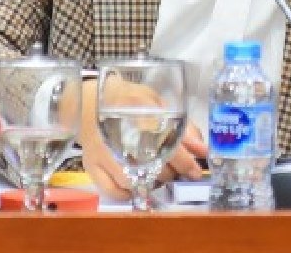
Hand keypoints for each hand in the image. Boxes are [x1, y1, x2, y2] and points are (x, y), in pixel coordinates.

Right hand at [78, 78, 205, 199]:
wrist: (89, 98)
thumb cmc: (126, 99)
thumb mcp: (157, 103)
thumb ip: (181, 126)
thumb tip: (201, 149)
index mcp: (140, 116)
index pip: (170, 148)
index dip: (186, 163)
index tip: (195, 171)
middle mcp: (121, 136)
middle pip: (155, 167)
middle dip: (171, 172)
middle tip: (177, 169)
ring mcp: (103, 153)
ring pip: (135, 181)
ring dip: (152, 182)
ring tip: (158, 174)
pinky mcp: (91, 165)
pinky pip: (112, 190)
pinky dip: (126, 192)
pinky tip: (135, 183)